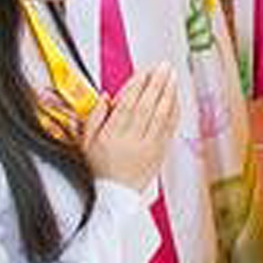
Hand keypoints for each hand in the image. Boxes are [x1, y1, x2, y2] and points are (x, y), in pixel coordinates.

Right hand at [82, 64, 178, 190]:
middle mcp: (131, 140)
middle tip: (164, 67)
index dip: (137, 86)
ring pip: (161, 115)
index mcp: (111, 136)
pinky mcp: (160, 152)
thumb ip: (94, 117)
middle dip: (157, 83)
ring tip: (172, 77)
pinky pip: (169, 128)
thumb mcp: (86, 142)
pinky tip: (176, 98)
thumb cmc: (101, 168)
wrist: (118, 195)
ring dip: (168, 93)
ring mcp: (148, 146)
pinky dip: (174, 111)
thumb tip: (105, 95)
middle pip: (147, 106)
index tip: (145, 71)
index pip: (126, 105)